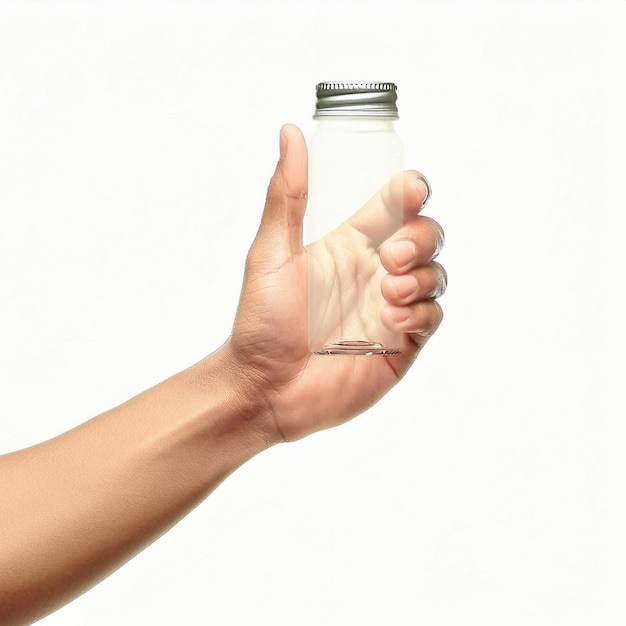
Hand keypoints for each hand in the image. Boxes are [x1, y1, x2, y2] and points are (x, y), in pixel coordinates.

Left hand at [225, 125, 445, 442]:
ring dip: (422, 275)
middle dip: (421, 237)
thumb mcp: (272, 252)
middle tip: (391, 256)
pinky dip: (421, 312)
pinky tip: (391, 319)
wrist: (265, 387)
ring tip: (387, 291)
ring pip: (436, 274)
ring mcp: (391, 309)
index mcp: (350, 244)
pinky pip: (433, 317)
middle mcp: (376, 272)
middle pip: (427, 236)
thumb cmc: (262, 321)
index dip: (411, 191)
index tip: (410, 190)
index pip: (395, 205)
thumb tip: (289, 132)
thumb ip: (286, 195)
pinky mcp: (402, 344)